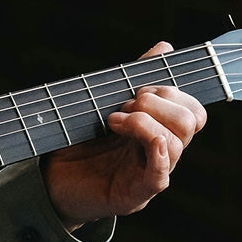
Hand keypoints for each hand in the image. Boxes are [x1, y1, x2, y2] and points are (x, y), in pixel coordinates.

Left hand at [43, 42, 207, 229]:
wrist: (50, 180)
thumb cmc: (77, 142)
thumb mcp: (104, 103)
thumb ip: (133, 77)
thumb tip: (165, 47)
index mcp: (158, 129)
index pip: (192, 110)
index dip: (172, 92)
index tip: (137, 89)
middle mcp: (160, 152)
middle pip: (190, 122)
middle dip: (157, 104)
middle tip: (123, 106)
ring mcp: (149, 174)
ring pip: (175, 145)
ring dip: (144, 123)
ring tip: (112, 121)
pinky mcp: (134, 194)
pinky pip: (159, 177)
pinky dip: (157, 157)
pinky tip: (148, 142)